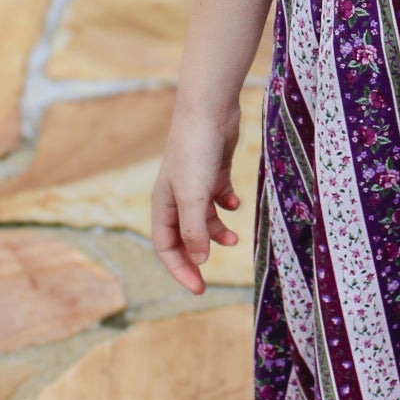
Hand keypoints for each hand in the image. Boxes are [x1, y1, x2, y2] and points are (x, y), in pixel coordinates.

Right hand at [151, 100, 242, 293]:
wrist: (209, 111)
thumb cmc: (196, 153)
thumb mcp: (194, 196)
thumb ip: (194, 230)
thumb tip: (200, 261)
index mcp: (163, 205)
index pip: (166, 247)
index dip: (180, 270)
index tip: (199, 289)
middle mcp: (176, 197)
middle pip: (183, 238)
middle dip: (196, 258)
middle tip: (211, 279)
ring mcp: (194, 184)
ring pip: (203, 220)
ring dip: (217, 233)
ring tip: (234, 240)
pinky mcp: (213, 172)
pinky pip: (218, 198)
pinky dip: (226, 206)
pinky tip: (235, 205)